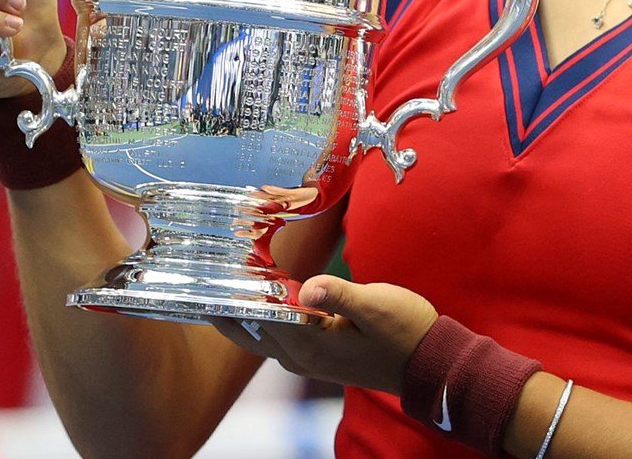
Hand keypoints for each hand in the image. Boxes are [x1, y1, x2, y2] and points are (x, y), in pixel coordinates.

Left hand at [211, 276, 436, 393]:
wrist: (428, 362)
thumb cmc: (406, 332)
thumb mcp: (376, 307)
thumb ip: (340, 295)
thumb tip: (308, 287)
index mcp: (309, 345)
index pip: (257, 317)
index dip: (234, 293)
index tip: (211, 270)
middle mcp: (300, 357)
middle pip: (248, 331)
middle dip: (225, 305)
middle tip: (203, 275)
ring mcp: (307, 359)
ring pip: (261, 334)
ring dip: (244, 309)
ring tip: (226, 279)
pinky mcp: (317, 354)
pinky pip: (278, 334)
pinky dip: (264, 315)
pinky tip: (263, 293)